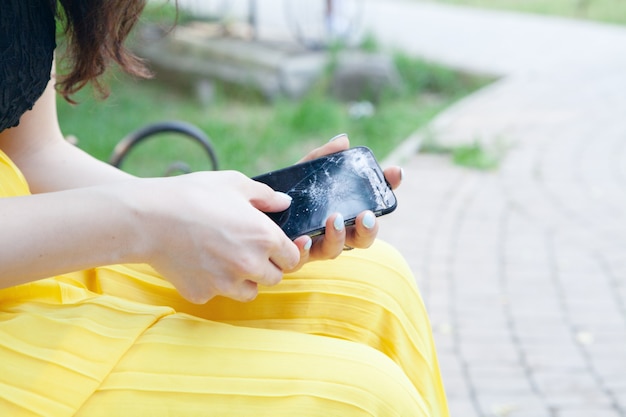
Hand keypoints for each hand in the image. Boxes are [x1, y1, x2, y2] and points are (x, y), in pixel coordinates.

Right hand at [135, 171, 299, 303]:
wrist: (148, 217)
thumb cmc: (193, 195)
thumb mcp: (234, 183)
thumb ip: (265, 195)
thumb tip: (284, 203)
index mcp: (265, 238)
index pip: (294, 258)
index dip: (286, 250)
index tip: (274, 245)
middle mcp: (250, 265)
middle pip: (275, 278)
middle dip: (266, 265)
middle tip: (247, 249)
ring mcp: (226, 284)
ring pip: (250, 291)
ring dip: (244, 279)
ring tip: (225, 257)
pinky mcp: (203, 294)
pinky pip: (217, 293)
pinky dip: (213, 283)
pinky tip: (199, 261)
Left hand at [288, 134, 402, 269]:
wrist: (252, 211)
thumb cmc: (284, 194)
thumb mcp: (303, 172)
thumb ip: (322, 158)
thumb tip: (344, 141)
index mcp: (343, 213)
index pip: (372, 204)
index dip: (387, 189)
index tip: (395, 173)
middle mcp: (334, 233)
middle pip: (362, 238)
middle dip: (369, 229)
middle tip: (366, 215)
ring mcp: (315, 246)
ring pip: (336, 250)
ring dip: (339, 237)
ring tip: (334, 220)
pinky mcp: (292, 255)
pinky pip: (302, 258)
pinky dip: (305, 249)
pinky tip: (305, 238)